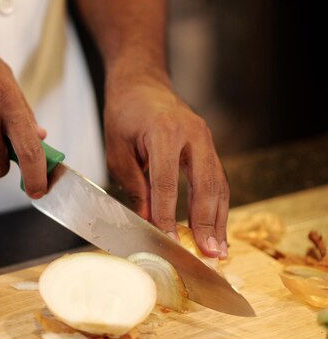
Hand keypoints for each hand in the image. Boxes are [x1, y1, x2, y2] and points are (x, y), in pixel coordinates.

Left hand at [104, 76, 228, 257]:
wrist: (141, 83)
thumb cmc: (125, 114)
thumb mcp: (118, 151)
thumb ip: (136, 186)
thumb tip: (149, 222)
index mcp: (164, 132)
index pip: (167, 184)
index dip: (168, 217)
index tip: (170, 244)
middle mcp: (192, 134)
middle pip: (205, 185)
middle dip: (207, 223)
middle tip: (210, 254)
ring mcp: (205, 138)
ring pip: (218, 184)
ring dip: (219, 219)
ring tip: (219, 249)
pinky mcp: (209, 145)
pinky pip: (217, 178)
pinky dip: (218, 205)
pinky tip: (217, 227)